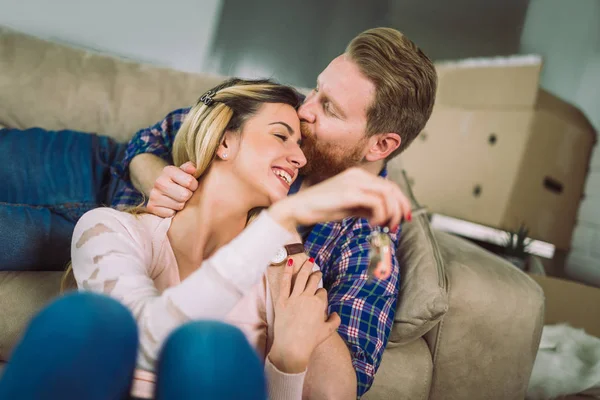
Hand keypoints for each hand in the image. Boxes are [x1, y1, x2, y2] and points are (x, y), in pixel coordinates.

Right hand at [147, 162, 197, 216]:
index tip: (191, 186)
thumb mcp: (185, 172)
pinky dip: (173, 212)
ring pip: (179, 206)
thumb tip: (192, 169)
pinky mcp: (151, 207)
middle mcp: (159, 182)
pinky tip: (170, 206)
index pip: (189, 182)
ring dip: (181, 205)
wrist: (162, 189)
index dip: (194, 185)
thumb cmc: (179, 180)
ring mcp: (153, 195)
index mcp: (168, 170)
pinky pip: (170, 214)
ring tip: (178, 199)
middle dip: (188, 196)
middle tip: (185, 194)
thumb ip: (190, 168)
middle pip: (185, 195)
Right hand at [268, 167, 411, 232]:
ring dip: (391, 213)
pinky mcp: (349, 192)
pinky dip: (380, 215)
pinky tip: (371, 224)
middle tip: (397, 225)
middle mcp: (358, 175)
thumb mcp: (349, 207)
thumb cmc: (321, 208)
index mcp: (358, 176)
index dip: (400, 202)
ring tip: (383, 226)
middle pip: (392, 188)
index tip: (402, 218)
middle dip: (400, 208)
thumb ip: (366, 207)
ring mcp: (354, 182)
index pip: (389, 185)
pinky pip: (377, 202)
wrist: (298, 208)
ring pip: (387, 195)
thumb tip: (384, 215)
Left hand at [268, 258, 339, 373]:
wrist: (292, 348)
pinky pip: (285, 282)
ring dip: (306, 267)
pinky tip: (290, 262)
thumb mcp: (327, 331)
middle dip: (316, 275)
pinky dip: (288, 271)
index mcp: (319, 304)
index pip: (322, 292)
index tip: (320, 295)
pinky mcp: (282, 300)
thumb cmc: (310, 341)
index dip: (322, 293)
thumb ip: (335, 321)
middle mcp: (307, 297)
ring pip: (301, 278)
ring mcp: (294, 298)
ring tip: (309, 260)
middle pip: (313, 281)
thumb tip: (336, 314)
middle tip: (317, 271)